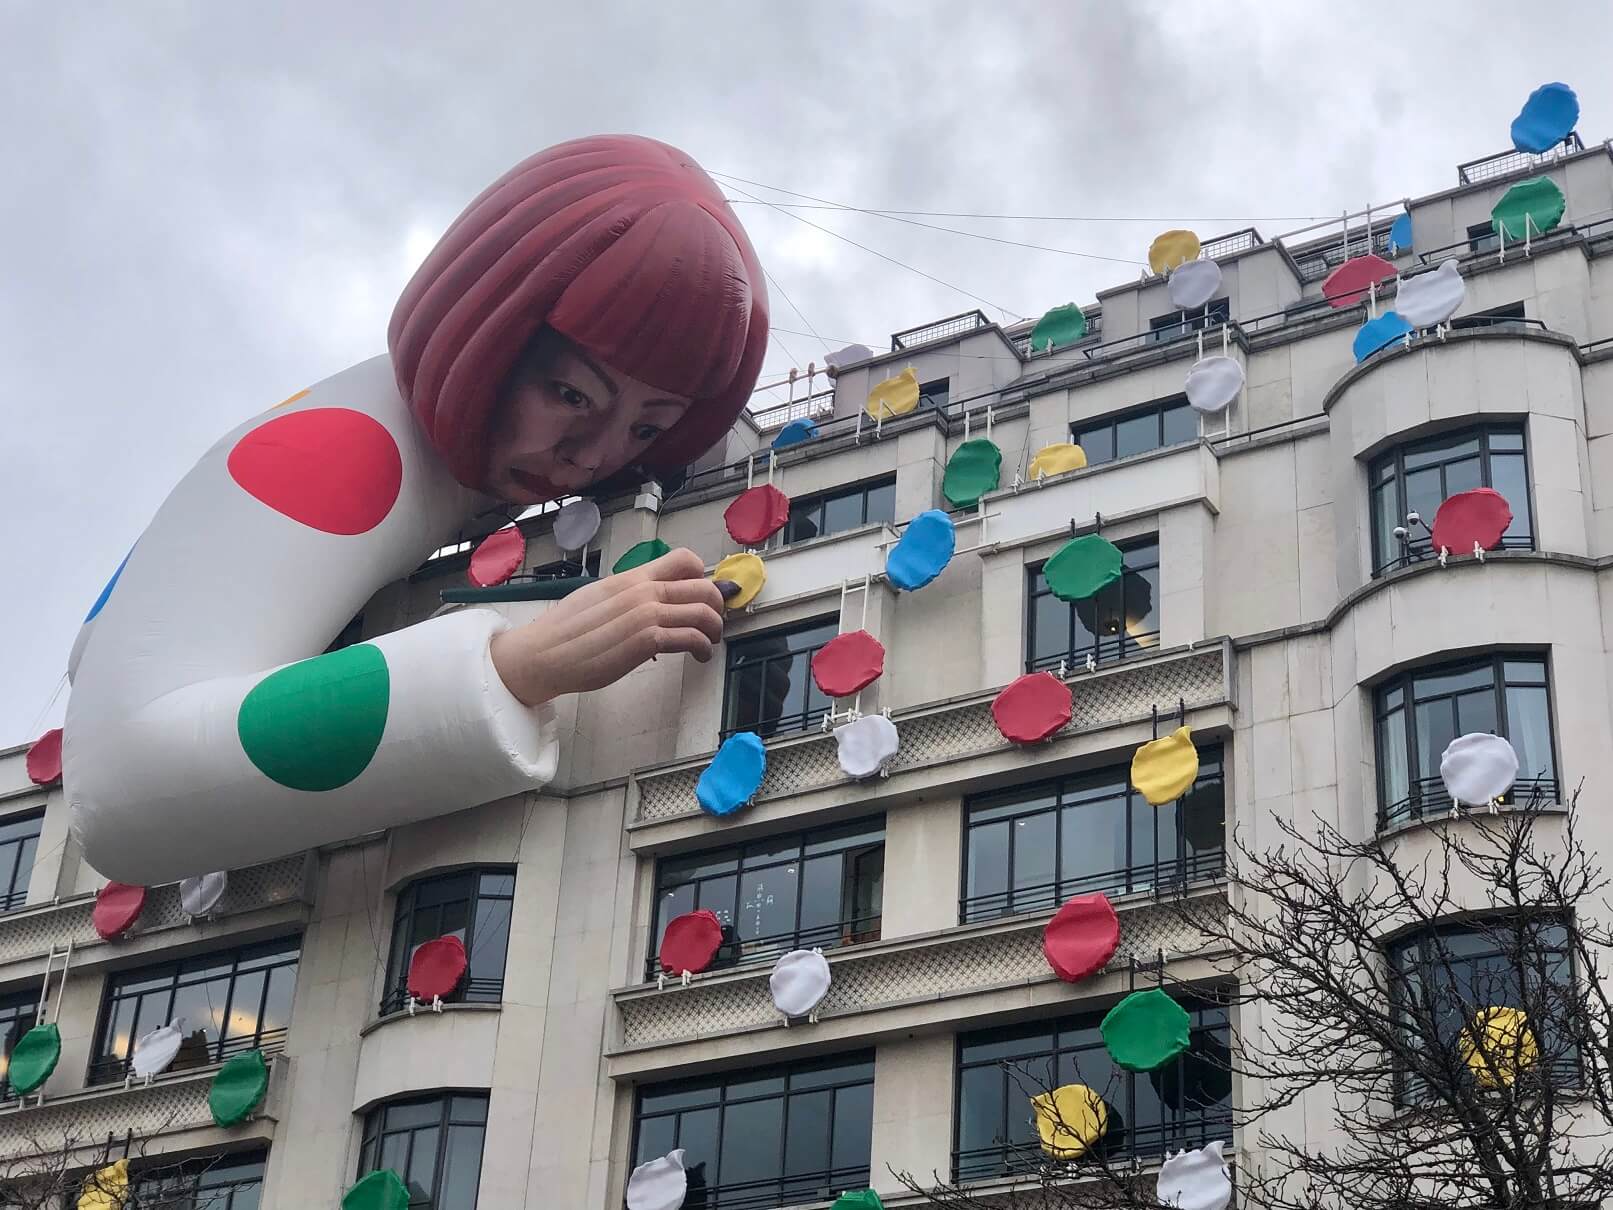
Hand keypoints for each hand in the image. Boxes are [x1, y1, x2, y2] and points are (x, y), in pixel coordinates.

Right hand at [489, 547, 726, 706]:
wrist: (542, 654)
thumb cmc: (566, 632)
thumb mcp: (600, 598)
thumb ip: (629, 594)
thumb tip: (649, 598)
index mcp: (632, 578)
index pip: (684, 559)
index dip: (703, 576)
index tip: (702, 596)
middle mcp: (643, 591)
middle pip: (704, 586)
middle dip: (718, 606)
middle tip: (713, 623)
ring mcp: (645, 614)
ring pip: (704, 612)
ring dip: (714, 630)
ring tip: (709, 643)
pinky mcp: (646, 640)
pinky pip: (691, 638)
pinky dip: (704, 648)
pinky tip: (699, 656)